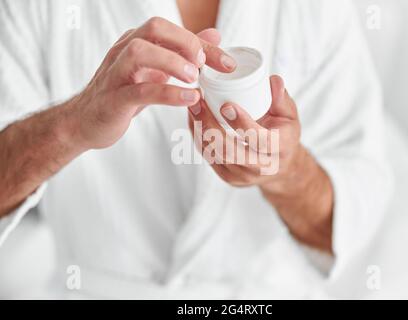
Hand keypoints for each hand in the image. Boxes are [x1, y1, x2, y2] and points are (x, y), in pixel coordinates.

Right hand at [67, 17, 235, 149]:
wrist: (84, 122)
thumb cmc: (122, 95)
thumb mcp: (155, 72)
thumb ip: (183, 54)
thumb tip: (215, 36)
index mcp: (136, 43)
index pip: (171, 31)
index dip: (203, 44)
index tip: (228, 64)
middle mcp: (124, 51)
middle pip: (154, 28)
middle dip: (186, 43)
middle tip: (205, 66)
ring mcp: (116, 74)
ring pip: (141, 52)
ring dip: (173, 62)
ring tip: (195, 79)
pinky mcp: (113, 98)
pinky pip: (139, 90)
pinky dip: (167, 93)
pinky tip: (189, 98)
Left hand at [188, 75, 333, 251]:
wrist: (281, 166)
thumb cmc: (284, 134)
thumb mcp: (290, 115)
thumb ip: (281, 98)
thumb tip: (272, 81)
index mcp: (281, 149)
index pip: (261, 140)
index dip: (243, 124)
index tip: (226, 105)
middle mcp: (262, 167)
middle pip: (231, 151)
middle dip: (210, 126)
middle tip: (198, 102)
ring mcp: (243, 176)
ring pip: (216, 155)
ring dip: (200, 130)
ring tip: (192, 107)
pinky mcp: (228, 177)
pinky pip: (209, 157)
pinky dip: (199, 137)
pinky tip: (194, 120)